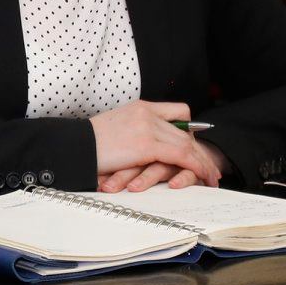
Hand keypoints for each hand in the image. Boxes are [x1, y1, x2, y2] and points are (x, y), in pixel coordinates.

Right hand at [88, 100, 223, 190]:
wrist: (74, 146)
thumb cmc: (89, 144)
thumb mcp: (116, 129)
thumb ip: (134, 132)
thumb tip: (145, 148)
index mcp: (140, 107)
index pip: (178, 111)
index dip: (190, 129)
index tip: (196, 144)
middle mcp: (147, 113)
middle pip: (186, 131)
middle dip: (201, 150)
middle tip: (211, 167)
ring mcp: (148, 127)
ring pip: (188, 143)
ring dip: (202, 162)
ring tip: (211, 177)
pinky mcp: (147, 145)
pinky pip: (182, 155)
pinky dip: (196, 166)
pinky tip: (202, 176)